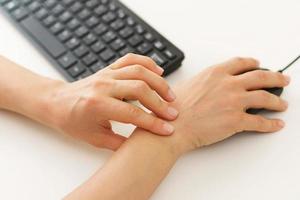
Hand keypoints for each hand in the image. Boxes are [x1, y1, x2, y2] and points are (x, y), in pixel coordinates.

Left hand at [48, 54, 177, 149]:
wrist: (58, 103)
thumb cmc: (73, 122)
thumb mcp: (95, 139)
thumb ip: (120, 143)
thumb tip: (143, 144)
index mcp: (97, 105)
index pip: (132, 113)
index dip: (152, 122)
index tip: (168, 129)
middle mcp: (103, 86)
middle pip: (140, 88)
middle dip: (160, 102)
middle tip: (173, 113)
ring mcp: (106, 74)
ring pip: (139, 71)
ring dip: (158, 82)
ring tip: (170, 95)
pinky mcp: (109, 68)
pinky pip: (131, 59)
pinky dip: (147, 63)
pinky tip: (159, 71)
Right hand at [170, 57, 289, 153]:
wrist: (171, 126)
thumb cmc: (174, 108)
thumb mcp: (189, 84)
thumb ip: (205, 81)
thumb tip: (211, 85)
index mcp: (216, 73)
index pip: (242, 63)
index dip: (253, 64)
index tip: (259, 65)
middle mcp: (228, 84)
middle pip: (261, 77)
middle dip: (276, 78)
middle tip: (283, 80)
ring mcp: (234, 102)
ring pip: (265, 98)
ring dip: (277, 102)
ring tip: (282, 105)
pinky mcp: (236, 121)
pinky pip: (260, 122)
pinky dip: (271, 124)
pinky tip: (276, 124)